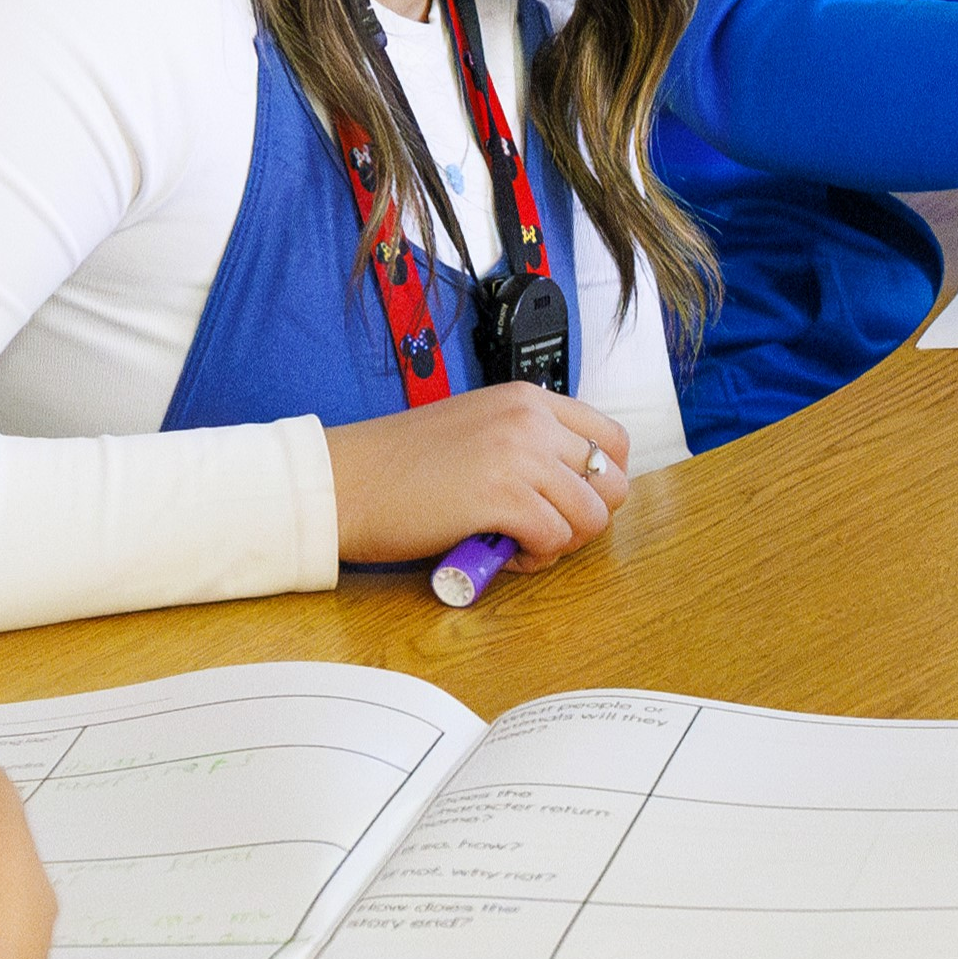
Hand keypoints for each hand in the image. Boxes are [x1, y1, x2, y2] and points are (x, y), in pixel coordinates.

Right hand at [322, 384, 626, 574]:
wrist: (344, 481)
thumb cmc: (399, 466)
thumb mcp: (477, 429)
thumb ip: (525, 443)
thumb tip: (569, 485)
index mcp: (527, 399)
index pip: (613, 439)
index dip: (601, 482)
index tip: (568, 501)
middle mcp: (530, 420)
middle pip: (613, 482)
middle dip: (586, 517)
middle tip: (542, 529)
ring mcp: (519, 456)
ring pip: (592, 517)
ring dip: (560, 543)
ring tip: (516, 543)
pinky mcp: (502, 498)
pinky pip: (556, 541)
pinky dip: (533, 559)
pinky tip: (498, 553)